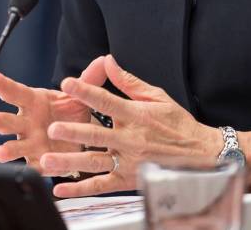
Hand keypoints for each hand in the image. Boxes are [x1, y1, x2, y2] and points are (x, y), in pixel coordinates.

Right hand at [0, 56, 107, 169]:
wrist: (76, 140)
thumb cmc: (69, 113)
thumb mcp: (78, 97)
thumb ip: (87, 81)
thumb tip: (103, 61)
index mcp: (33, 103)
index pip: (15, 92)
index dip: (3, 84)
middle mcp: (26, 123)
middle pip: (9, 121)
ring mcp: (30, 144)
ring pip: (14, 146)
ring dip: (7, 149)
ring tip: (0, 153)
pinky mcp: (38, 162)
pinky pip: (34, 166)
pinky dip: (35, 168)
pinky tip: (33, 169)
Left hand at [44, 54, 221, 197]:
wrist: (202, 155)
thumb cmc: (178, 125)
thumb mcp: (157, 97)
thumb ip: (128, 81)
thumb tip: (108, 60)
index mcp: (136, 116)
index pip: (107, 101)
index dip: (86, 91)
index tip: (67, 84)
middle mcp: (131, 139)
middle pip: (97, 134)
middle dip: (74, 131)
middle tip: (53, 128)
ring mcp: (129, 162)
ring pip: (95, 162)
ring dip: (70, 162)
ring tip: (48, 161)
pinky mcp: (129, 180)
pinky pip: (101, 185)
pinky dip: (80, 189)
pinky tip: (61, 188)